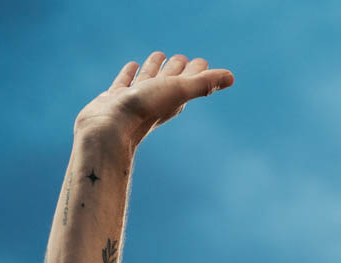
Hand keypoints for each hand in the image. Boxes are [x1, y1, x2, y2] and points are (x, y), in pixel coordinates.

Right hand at [73, 52, 234, 148]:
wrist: (109, 128)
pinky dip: (130, 73)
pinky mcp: (115, 99)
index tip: (203, 63)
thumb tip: (231, 77)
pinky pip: (125, 82)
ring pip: (148, 79)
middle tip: (182, 58)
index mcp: (174, 99)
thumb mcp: (178, 91)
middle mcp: (156, 100)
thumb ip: (204, 84)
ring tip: (158, 56)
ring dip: (154, 68)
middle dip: (177, 68)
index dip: (198, 71)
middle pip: (170, 79)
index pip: (190, 81)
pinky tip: (132, 66)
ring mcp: (135, 99)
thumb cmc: (145, 109)